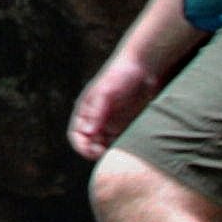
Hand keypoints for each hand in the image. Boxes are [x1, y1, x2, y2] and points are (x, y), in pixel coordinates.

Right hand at [66, 43, 165, 162]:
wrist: (144, 67)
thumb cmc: (121, 76)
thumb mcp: (106, 93)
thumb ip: (96, 113)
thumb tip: (87, 133)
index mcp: (86, 111)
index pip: (77, 135)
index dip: (81, 146)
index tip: (92, 153)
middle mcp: (97, 119)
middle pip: (90, 144)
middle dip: (95, 153)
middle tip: (107, 155)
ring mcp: (112, 123)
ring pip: (105, 146)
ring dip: (109, 152)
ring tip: (120, 152)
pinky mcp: (127, 125)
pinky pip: (121, 142)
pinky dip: (122, 147)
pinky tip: (131, 147)